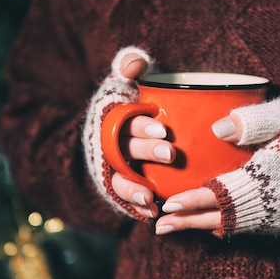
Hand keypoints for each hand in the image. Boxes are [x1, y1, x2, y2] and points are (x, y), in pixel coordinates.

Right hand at [83, 46, 177, 220]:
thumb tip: (134, 64)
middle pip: (124, 149)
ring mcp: (112, 167)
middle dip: (146, 151)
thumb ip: (128, 65)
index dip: (142, 126)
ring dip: (133, 188)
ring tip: (150, 197)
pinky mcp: (118, 186)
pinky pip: (124, 199)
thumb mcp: (127, 79)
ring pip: (119, 178)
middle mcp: (109, 143)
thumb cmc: (132, 99)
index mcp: (114, 117)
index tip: (163, 129)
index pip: (125, 120)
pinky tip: (151, 214)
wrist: (125, 128)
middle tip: (170, 153)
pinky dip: (135, 206)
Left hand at [155, 97, 279, 237]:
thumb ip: (250, 119)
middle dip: (189, 222)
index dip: (194, 201)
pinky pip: (244, 226)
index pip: (225, 194)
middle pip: (224, 218)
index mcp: (273, 178)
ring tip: (169, 228)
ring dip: (199, 227)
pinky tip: (199, 222)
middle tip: (159, 226)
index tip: (168, 204)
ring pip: (232, 226)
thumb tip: (216, 130)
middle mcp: (277, 205)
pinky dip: (219, 224)